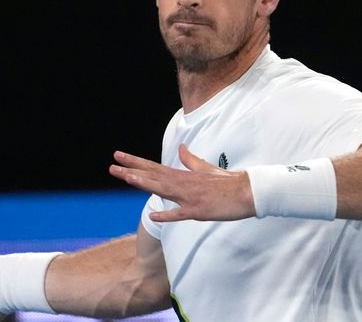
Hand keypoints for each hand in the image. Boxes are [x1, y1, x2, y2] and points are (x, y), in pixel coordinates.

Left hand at [109, 144, 255, 221]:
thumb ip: (191, 160)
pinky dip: (167, 214)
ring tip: (127, 178)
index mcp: (183, 175)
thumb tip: (182, 148)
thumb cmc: (228, 182)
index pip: (154, 167)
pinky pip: (180, 213)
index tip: (119, 156)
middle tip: (112, 167)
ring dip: (145, 183)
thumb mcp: (207, 168)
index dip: (135, 162)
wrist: (249, 191)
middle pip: (153, 176)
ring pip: (163, 189)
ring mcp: (190, 197)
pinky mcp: (199, 210)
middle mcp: (183, 183)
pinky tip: (153, 214)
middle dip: (132, 171)